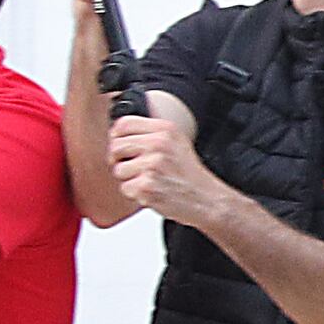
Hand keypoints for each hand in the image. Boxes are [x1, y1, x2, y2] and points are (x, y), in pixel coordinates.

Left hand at [107, 109, 246, 234]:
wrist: (207, 199)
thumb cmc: (190, 174)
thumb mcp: (177, 142)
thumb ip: (153, 132)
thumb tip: (126, 125)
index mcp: (164, 130)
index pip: (124, 124)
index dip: (117, 136)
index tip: (122, 146)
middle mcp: (158, 145)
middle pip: (116, 147)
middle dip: (120, 160)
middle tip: (136, 169)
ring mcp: (152, 165)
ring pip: (118, 169)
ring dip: (129, 179)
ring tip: (149, 180)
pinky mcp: (147, 185)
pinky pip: (125, 188)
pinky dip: (135, 194)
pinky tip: (152, 191)